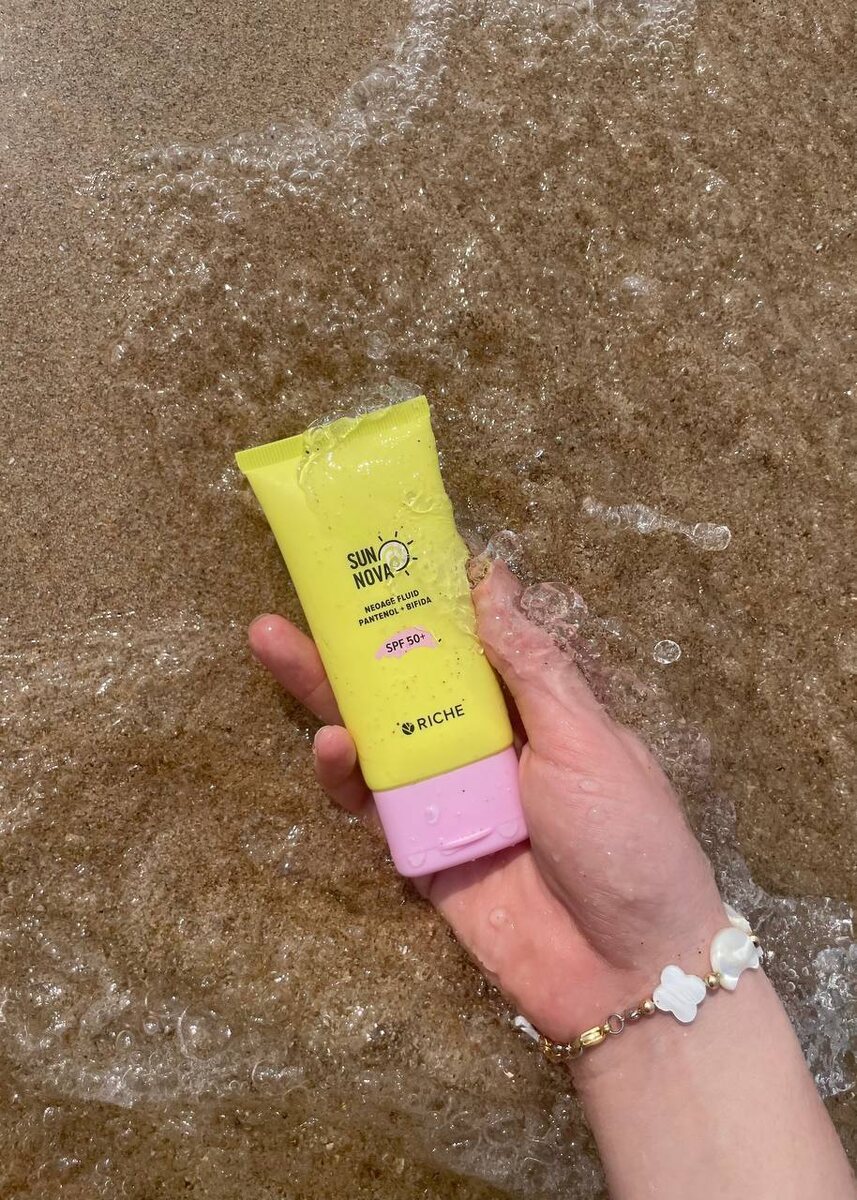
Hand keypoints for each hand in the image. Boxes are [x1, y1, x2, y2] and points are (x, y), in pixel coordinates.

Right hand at [248, 560, 726, 1042]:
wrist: (625, 972)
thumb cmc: (625, 841)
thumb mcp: (587, 739)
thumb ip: (532, 664)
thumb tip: (491, 577)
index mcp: (534, 706)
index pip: (469, 638)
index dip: (426, 597)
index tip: (380, 553)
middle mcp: (485, 741)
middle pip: (408, 678)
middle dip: (353, 638)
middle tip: (298, 595)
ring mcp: (448, 793)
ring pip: (376, 732)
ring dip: (328, 691)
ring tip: (280, 646)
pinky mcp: (419, 847)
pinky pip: (371, 801)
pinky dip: (344, 774)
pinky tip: (331, 745)